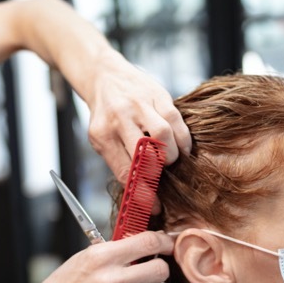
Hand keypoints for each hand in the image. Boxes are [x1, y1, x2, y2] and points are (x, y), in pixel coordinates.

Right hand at [24, 231, 171, 282]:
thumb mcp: (83, 259)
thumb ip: (114, 252)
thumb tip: (144, 246)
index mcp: (100, 257)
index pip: (147, 242)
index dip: (164, 242)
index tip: (167, 245)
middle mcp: (109, 280)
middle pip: (159, 270)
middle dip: (157, 270)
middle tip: (148, 273)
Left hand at [83, 53, 191, 182]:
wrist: (105, 76)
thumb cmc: (105, 114)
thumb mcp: (101, 139)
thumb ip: (119, 162)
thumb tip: (141, 194)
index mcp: (102, 134)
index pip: (126, 172)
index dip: (144, 193)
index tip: (155, 205)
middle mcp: (120, 118)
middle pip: (147, 154)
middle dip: (159, 172)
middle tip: (161, 175)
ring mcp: (139, 104)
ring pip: (164, 135)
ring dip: (172, 154)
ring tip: (170, 158)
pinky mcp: (158, 95)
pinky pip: (176, 120)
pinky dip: (182, 139)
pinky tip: (180, 146)